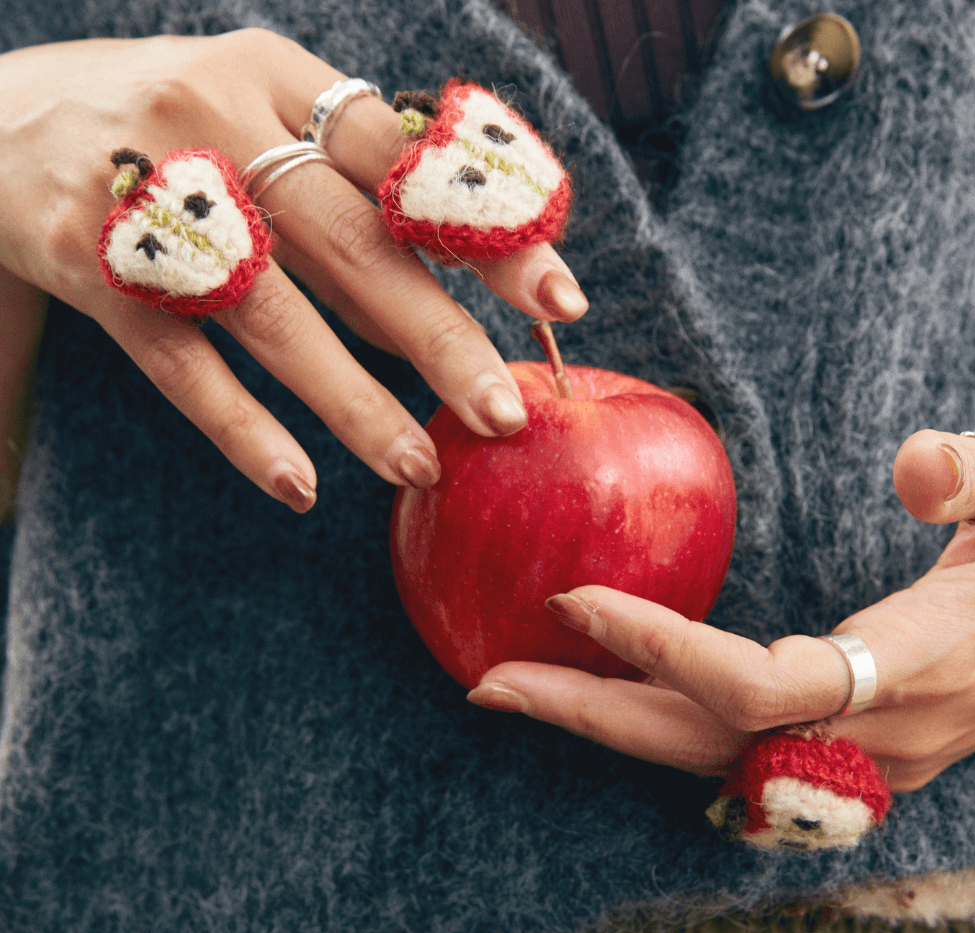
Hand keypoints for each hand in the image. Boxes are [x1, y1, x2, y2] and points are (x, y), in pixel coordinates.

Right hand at [0, 32, 586, 510]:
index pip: (406, 158)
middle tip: (503, 413)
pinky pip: (178, 362)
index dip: (486, 232)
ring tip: (418, 468)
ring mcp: (149, 194)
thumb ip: (353, 191)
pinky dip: (241, 428)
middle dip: (438, 336)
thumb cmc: (173, 129)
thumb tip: (458, 297)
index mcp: (278, 78)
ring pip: (271, 314)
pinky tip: (298, 486)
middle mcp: (216, 119)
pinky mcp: (90, 264)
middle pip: (351, 243)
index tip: (559, 303)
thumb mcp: (261, 119)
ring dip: (352, 402)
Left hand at [468, 423, 974, 791]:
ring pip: (713, 756)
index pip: (761, 682)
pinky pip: (737, 749)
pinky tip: (605, 693)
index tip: (575, 598)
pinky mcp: (858, 750)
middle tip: (490, 682)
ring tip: (519, 687)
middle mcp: (880, 733)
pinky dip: (658, 724)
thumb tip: (916, 465)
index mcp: (917, 663)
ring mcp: (868, 756)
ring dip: (612, 725)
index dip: (662, 651)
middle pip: (707, 742)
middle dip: (594, 714)